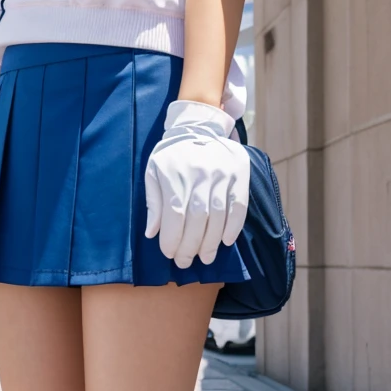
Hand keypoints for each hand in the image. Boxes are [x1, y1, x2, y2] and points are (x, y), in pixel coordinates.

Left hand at [144, 99, 249, 268]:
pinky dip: (233, 226)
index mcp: (175, 173)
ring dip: (212, 242)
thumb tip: (152, 233)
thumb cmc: (172, 156)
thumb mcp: (154, 171)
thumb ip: (153, 202)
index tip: (170, 254)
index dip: (173, 238)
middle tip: (186, 262)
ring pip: (218, 215)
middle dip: (191, 246)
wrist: (198, 128)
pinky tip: (226, 242)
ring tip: (206, 258)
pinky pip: (239, 205)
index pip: (175, 213)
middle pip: (197, 218)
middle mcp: (199, 173)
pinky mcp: (239, 174)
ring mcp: (221, 174)